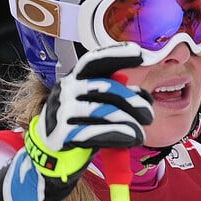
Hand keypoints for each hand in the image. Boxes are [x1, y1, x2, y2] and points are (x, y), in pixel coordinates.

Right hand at [35, 43, 153, 157]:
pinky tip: (130, 138)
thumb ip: (118, 95)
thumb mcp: (98, 103)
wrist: (52, 147)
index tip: (139, 54)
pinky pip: (95, 132)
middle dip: (133, 102)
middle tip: (148, 116)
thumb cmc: (81, 121)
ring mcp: (61, 110)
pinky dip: (118, 135)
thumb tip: (144, 97)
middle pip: (106, 87)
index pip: (95, 61)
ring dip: (128, 123)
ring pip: (103, 111)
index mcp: (78, 77)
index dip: (117, 55)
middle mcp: (67, 88)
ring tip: (140, 135)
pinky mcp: (60, 133)